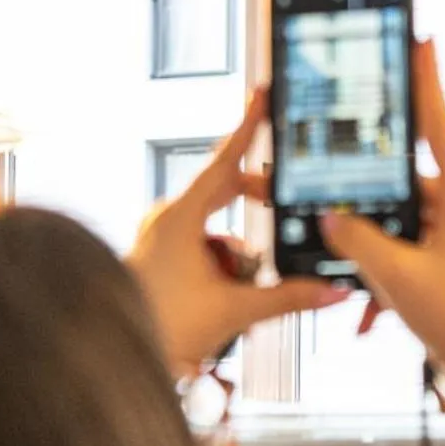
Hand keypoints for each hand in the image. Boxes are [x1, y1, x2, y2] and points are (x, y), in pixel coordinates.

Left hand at [126, 86, 347, 378]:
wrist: (113, 350)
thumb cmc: (159, 326)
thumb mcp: (235, 310)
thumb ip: (289, 297)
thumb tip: (331, 291)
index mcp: (180, 216)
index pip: (225, 160)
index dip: (248, 125)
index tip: (262, 95)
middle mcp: (168, 219)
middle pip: (225, 190)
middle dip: (256, 203)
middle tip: (283, 205)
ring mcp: (161, 236)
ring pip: (217, 226)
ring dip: (240, 252)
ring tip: (241, 288)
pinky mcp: (160, 256)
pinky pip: (203, 246)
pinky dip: (222, 263)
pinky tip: (228, 292)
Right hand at [320, 41, 444, 429]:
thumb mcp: (393, 274)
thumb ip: (356, 237)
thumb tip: (332, 216)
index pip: (439, 124)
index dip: (426, 80)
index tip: (422, 37)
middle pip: (409, 187)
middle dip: (371, 210)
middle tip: (339, 209)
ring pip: (411, 228)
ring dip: (380, 258)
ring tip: (364, 289)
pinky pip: (421, 255)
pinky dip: (395, 279)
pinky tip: (373, 316)